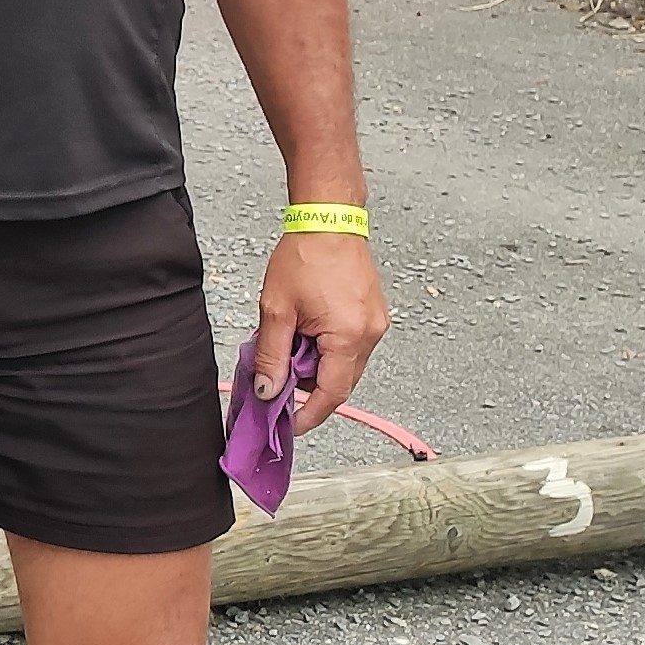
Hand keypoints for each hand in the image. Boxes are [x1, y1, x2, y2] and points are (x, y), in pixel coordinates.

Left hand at [254, 229, 388, 435]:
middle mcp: (370, 334)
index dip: (309, 415)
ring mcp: (375, 324)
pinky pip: (349, 347)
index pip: (331, 394)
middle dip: (308, 388)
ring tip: (289, 345)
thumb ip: (271, 355)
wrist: (328, 219)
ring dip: (315, 366)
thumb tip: (268, 391)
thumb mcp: (277, 310)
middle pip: (339, 382)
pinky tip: (305, 333)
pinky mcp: (372, 315)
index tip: (288, 425)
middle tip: (278, 380)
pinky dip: (326, 350)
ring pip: (344, 365)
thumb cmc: (304, 256)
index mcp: (349, 337)